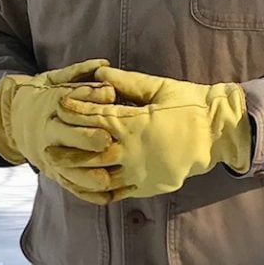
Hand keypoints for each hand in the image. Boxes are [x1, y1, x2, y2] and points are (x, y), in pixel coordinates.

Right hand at [0, 59, 123, 202]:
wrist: (13, 118)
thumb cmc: (44, 94)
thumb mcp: (56, 78)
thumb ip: (79, 72)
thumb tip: (104, 64)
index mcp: (51, 105)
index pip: (71, 102)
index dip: (90, 99)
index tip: (111, 97)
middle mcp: (48, 130)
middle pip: (66, 135)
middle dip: (86, 139)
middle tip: (108, 142)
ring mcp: (49, 154)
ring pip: (66, 166)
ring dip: (86, 174)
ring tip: (107, 180)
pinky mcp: (53, 171)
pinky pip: (68, 184)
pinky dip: (86, 192)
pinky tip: (106, 196)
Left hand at [47, 67, 251, 198]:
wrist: (217, 133)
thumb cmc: (189, 104)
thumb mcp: (159, 87)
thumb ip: (127, 81)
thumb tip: (99, 73)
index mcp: (136, 123)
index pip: (96, 117)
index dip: (76, 110)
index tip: (60, 105)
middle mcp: (134, 150)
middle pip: (91, 151)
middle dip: (68, 146)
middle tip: (47, 144)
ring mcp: (141, 172)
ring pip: (100, 175)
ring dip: (78, 171)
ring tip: (59, 168)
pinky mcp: (148, 186)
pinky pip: (117, 192)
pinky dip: (98, 189)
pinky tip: (85, 184)